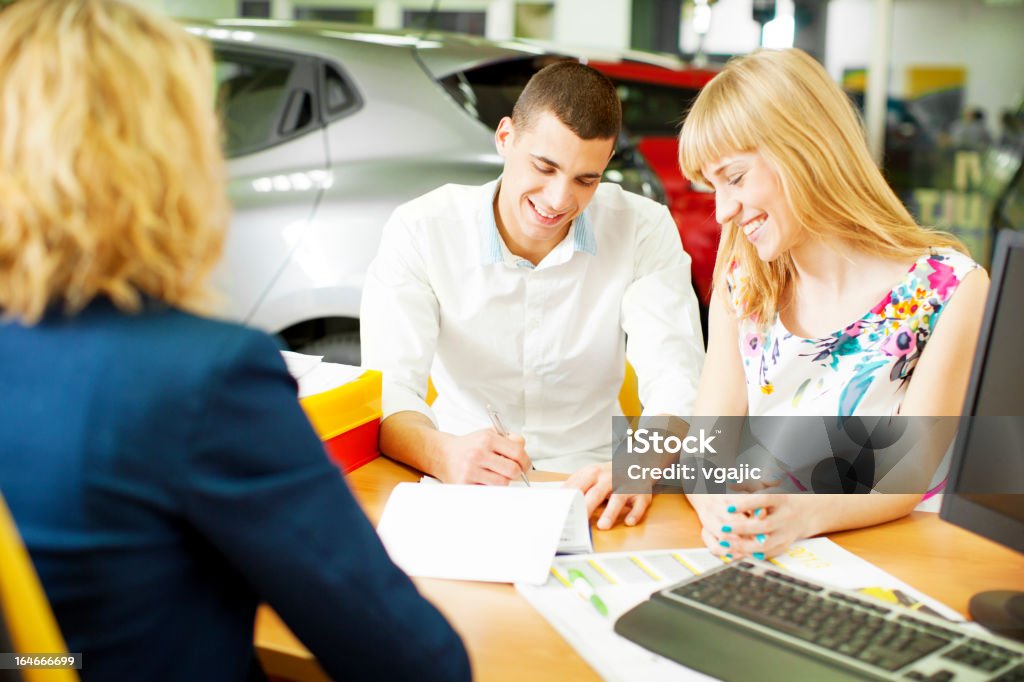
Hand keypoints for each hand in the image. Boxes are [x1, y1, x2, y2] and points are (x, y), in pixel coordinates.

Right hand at [437, 428, 530, 484]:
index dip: (526, 461)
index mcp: (487, 439)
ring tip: (497, 474)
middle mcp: (479, 453)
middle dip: (517, 472)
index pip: (517, 452)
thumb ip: (508, 439)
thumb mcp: (488, 434)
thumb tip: (523, 450)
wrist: (444, 454)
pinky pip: (489, 490)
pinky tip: (485, 479)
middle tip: (514, 471)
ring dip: (503, 480)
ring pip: (502, 483)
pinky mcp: (465, 484)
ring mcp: (471, 470)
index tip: (525, 465)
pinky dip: (491, 486)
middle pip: (513, 470)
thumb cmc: (469, 446)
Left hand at [564, 462, 651, 529]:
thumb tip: (558, 496)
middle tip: (579, 521)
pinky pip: (639, 504)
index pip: (580, 485)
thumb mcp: (590, 472)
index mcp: (594, 473)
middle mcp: (610, 478)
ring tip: (602, 526)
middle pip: (597, 493)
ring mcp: (626, 486)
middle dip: (587, 507)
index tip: (562, 510)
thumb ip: (575, 483)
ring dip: (610, 512)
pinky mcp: (641, 494)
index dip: (571, 497)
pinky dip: (635, 513)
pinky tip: (629, 522)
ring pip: (618, 499)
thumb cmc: (608, 473)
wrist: (636, 462)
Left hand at [689, 494, 813, 559]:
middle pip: (765, 525)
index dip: (746, 504)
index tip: (728, 507)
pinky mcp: (784, 545)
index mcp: (782, 499)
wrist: (807, 512)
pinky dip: (751, 554)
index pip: (764, 500)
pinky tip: (736, 552)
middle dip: (742, 528)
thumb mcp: (771, 486)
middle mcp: (786, 517)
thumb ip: (751, 485)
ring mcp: (786, 533)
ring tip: (725, 543)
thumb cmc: (781, 497)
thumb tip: (731, 482)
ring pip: (766, 543)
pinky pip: (767, 553)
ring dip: (744, 545)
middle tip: (723, 527)